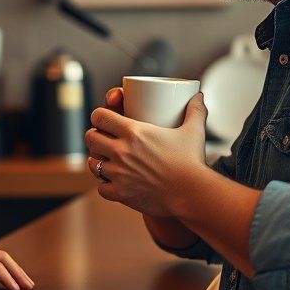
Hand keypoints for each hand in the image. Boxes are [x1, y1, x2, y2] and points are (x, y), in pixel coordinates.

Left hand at [85, 88, 209, 217]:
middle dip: (95, 136)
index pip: (100, 116)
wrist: (192, 193)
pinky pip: (101, 187)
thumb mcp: (194, 130)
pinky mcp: (121, 193)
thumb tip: (198, 96)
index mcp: (133, 132)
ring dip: (98, 160)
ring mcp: (119, 173)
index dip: (99, 116)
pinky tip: (112, 181)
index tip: (103, 119)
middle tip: (104, 139)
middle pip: (91, 137)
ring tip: (106, 160)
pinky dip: (105, 184)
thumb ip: (195, 110)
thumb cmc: (192, 161)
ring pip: (92, 163)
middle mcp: (121, 151)